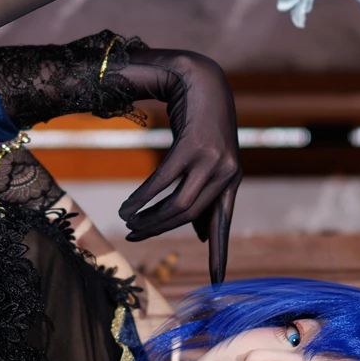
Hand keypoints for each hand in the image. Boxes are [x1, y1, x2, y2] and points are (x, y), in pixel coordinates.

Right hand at [114, 49, 240, 284]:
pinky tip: (128, 207)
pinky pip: (163, 182)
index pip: (222, 224)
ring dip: (149, 218)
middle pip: (189, 217)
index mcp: (231, 180)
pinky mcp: (194, 147)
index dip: (218, 253)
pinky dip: (143, 198)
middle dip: (159, 230)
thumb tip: (197, 233)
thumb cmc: (201, 121)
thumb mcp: (208, 159)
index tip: (216, 282)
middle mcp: (226, 174)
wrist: (202, 78)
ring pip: (178, 205)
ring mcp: (212, 161)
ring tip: (128, 221)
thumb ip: (205, 192)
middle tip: (134, 236)